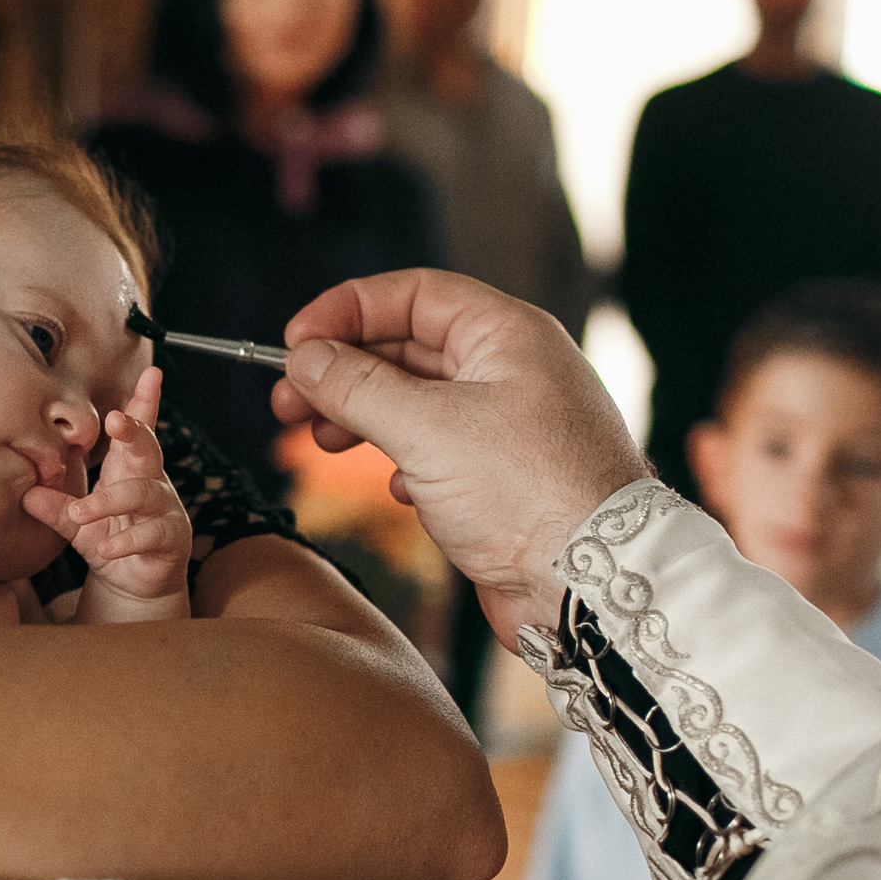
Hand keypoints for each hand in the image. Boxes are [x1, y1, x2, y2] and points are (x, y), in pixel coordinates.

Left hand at [25, 368, 191, 617]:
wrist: (132, 584)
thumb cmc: (108, 539)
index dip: (146, 401)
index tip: (152, 374)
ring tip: (81, 513)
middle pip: (149, 448)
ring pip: (144, 493)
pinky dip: (127, 540)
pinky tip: (107, 549)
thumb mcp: (77, 523)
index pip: (139, 429)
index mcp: (128, 468)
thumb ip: (56, 509)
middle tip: (114, 419)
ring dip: (110, 500)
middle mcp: (151, 482)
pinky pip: (152, 534)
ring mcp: (165, 509)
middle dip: (134, 430)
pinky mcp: (172, 539)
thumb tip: (28, 494)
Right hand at [267, 270, 648, 639]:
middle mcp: (510, 370)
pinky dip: (403, 462)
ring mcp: (508, 424)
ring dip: (363, 418)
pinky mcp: (502, 477)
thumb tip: (306, 359)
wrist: (592, 584)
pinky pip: (436, 450)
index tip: (295, 343)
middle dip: (343, 371)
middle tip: (288, 402)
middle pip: (406, 348)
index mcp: (506, 334)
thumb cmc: (533, 494)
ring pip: (416, 402)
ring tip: (323, 442)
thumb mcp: (427, 429)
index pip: (411, 294)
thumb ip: (357, 387)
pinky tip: (398, 489)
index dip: (346, 311)